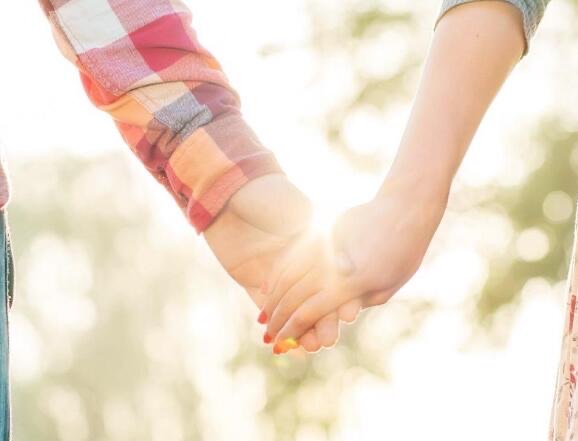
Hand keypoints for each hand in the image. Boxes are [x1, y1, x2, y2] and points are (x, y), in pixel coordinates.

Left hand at [203, 174, 360, 351]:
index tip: (349, 313)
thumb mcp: (289, 205)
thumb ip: (306, 223)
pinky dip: (280, 326)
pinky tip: (288, 345)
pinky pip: (269, 308)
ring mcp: (278, 275)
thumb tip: (329, 244)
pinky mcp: (256, 283)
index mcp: (313, 245)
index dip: (341, 295)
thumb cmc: (262, 194)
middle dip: (324, 320)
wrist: (227, 194)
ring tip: (311, 347)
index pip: (331, 277)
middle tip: (329, 339)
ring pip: (295, 307)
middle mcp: (299, 263)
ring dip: (304, 329)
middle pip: (316, 297)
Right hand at [262, 175, 447, 350]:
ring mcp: (324, 247)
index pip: (309, 312)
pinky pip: (292, 255)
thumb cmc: (404, 252)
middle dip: (277, 320)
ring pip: (287, 276)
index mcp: (351, 284)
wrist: (404, 209)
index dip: (291, 330)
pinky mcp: (322, 233)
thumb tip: (337, 314)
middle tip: (265, 336)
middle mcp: (332, 265)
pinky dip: (278, 273)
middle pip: (293, 297)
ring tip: (262, 316)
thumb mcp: (386, 287)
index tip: (279, 343)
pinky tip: (268, 286)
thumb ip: (357, 301)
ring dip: (272, 300)